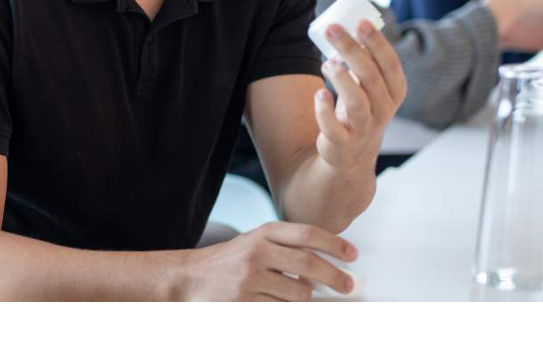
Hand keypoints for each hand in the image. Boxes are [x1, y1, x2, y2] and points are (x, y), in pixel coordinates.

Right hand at [176, 221, 358, 300]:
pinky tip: (282, 304)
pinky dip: (289, 310)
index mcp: (264, 232)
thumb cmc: (230, 261)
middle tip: (347, 285)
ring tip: (296, 296)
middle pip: (310, 264)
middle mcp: (259, 251)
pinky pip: (282, 310)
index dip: (335, 245)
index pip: (308, 234)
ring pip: (299, 293)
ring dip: (305, 298)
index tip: (353, 256)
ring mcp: (251, 277)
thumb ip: (287, 249)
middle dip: (335, 277)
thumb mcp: (256, 243)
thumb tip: (326, 266)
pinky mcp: (246, 301)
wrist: (190, 277)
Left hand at [314, 20, 407, 174]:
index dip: (377, 42)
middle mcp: (383, 110)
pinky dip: (324, 109)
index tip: (360, 22)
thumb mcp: (368, 86)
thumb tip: (351, 24)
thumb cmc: (359, 109)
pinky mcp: (342, 144)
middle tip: (332, 29)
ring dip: (341, 79)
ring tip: (327, 62)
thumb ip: (365, 61)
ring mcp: (364, 129)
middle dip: (352, 50)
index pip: (390, 64)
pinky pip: (334, 127)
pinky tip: (319, 93)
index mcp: (394, 92)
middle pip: (371, 77)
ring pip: (357, 102)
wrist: (350, 156)